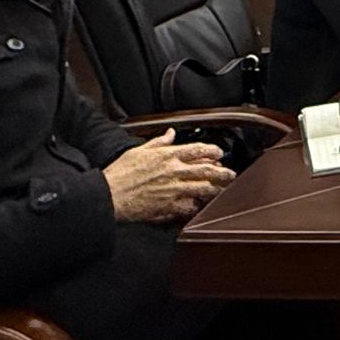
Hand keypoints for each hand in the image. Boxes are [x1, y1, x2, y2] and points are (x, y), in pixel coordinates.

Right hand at [104, 130, 233, 223]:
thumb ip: (158, 142)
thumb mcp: (138, 151)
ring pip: (202, 188)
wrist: (109, 196)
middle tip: (230, 174)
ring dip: (215, 189)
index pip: (197, 150)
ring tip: (222, 190)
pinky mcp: (169, 206)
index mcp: (167, 156)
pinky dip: (196, 205)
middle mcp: (174, 172)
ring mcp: (174, 190)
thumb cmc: (120, 173)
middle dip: (221, 172)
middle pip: (206, 170)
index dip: (212, 151)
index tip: (219, 153)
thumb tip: (170, 133)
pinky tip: (200, 206)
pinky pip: (189, 206)